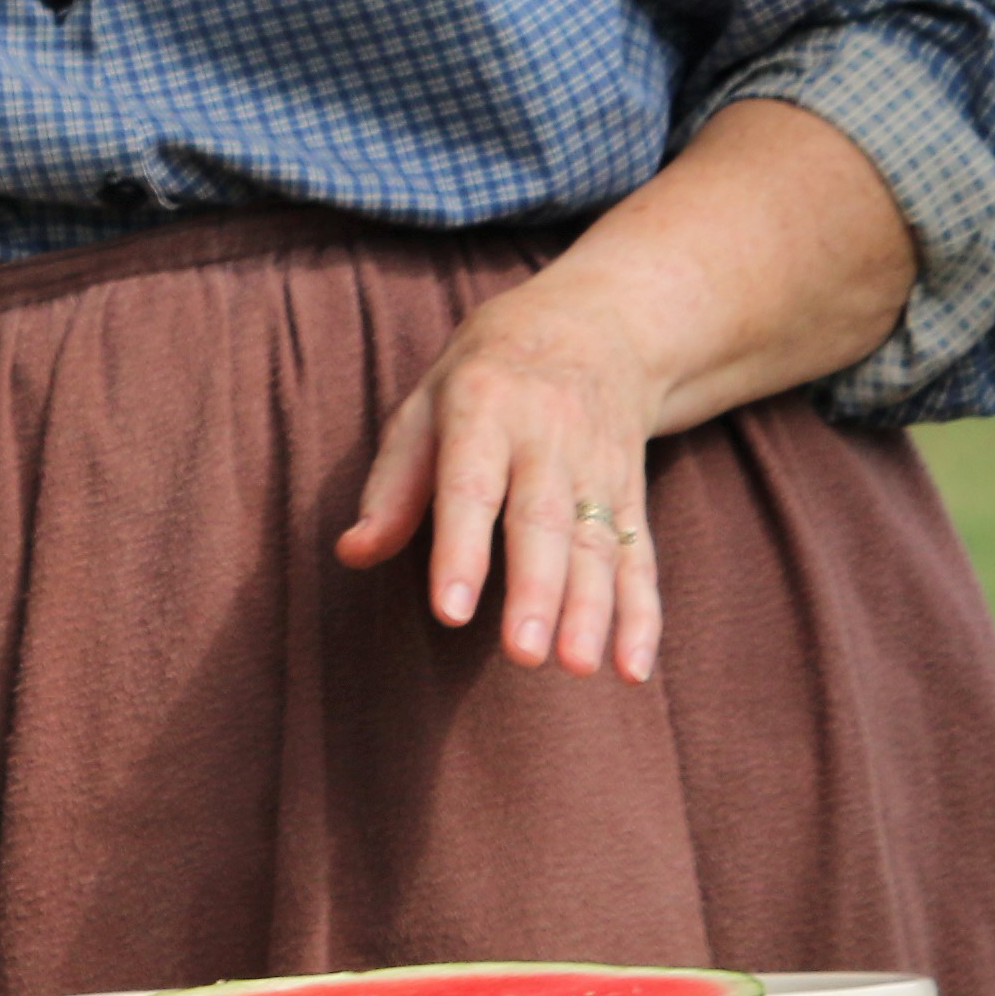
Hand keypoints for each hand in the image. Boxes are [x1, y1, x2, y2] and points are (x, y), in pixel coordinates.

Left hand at [335, 254, 671, 682]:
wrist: (593, 325)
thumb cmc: (484, 379)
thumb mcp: (424, 406)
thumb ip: (392, 484)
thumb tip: (352, 553)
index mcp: (484, 412)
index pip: (470, 487)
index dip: (461, 550)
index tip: (450, 612)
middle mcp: (548, 441)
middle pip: (543, 521)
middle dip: (537, 591)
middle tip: (525, 655)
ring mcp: (596, 470)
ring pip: (598, 545)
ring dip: (592, 611)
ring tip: (575, 668)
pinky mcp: (631, 496)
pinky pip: (640, 559)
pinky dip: (642, 616)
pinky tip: (633, 669)